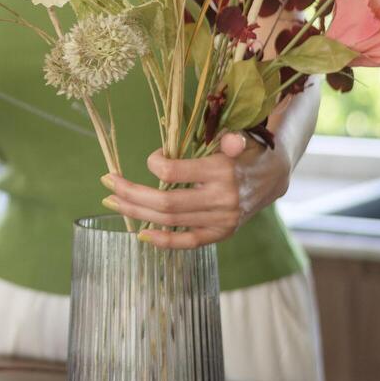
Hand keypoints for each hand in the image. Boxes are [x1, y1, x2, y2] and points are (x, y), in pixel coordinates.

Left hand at [100, 133, 291, 248]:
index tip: (152, 159)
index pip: (173, 171)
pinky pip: (188, 242)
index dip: (153, 164)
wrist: (273, 176)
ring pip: (169, 221)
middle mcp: (221, 198)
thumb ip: (231, 139)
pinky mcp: (221, 234)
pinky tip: (140, 234)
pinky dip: (163, 240)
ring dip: (136, 212)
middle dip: (130, 193)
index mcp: (222, 170)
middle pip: (164, 202)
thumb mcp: (240, 138)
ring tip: (112, 202)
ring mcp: (221, 220)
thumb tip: (229, 140)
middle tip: (106, 182)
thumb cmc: (245, 152)